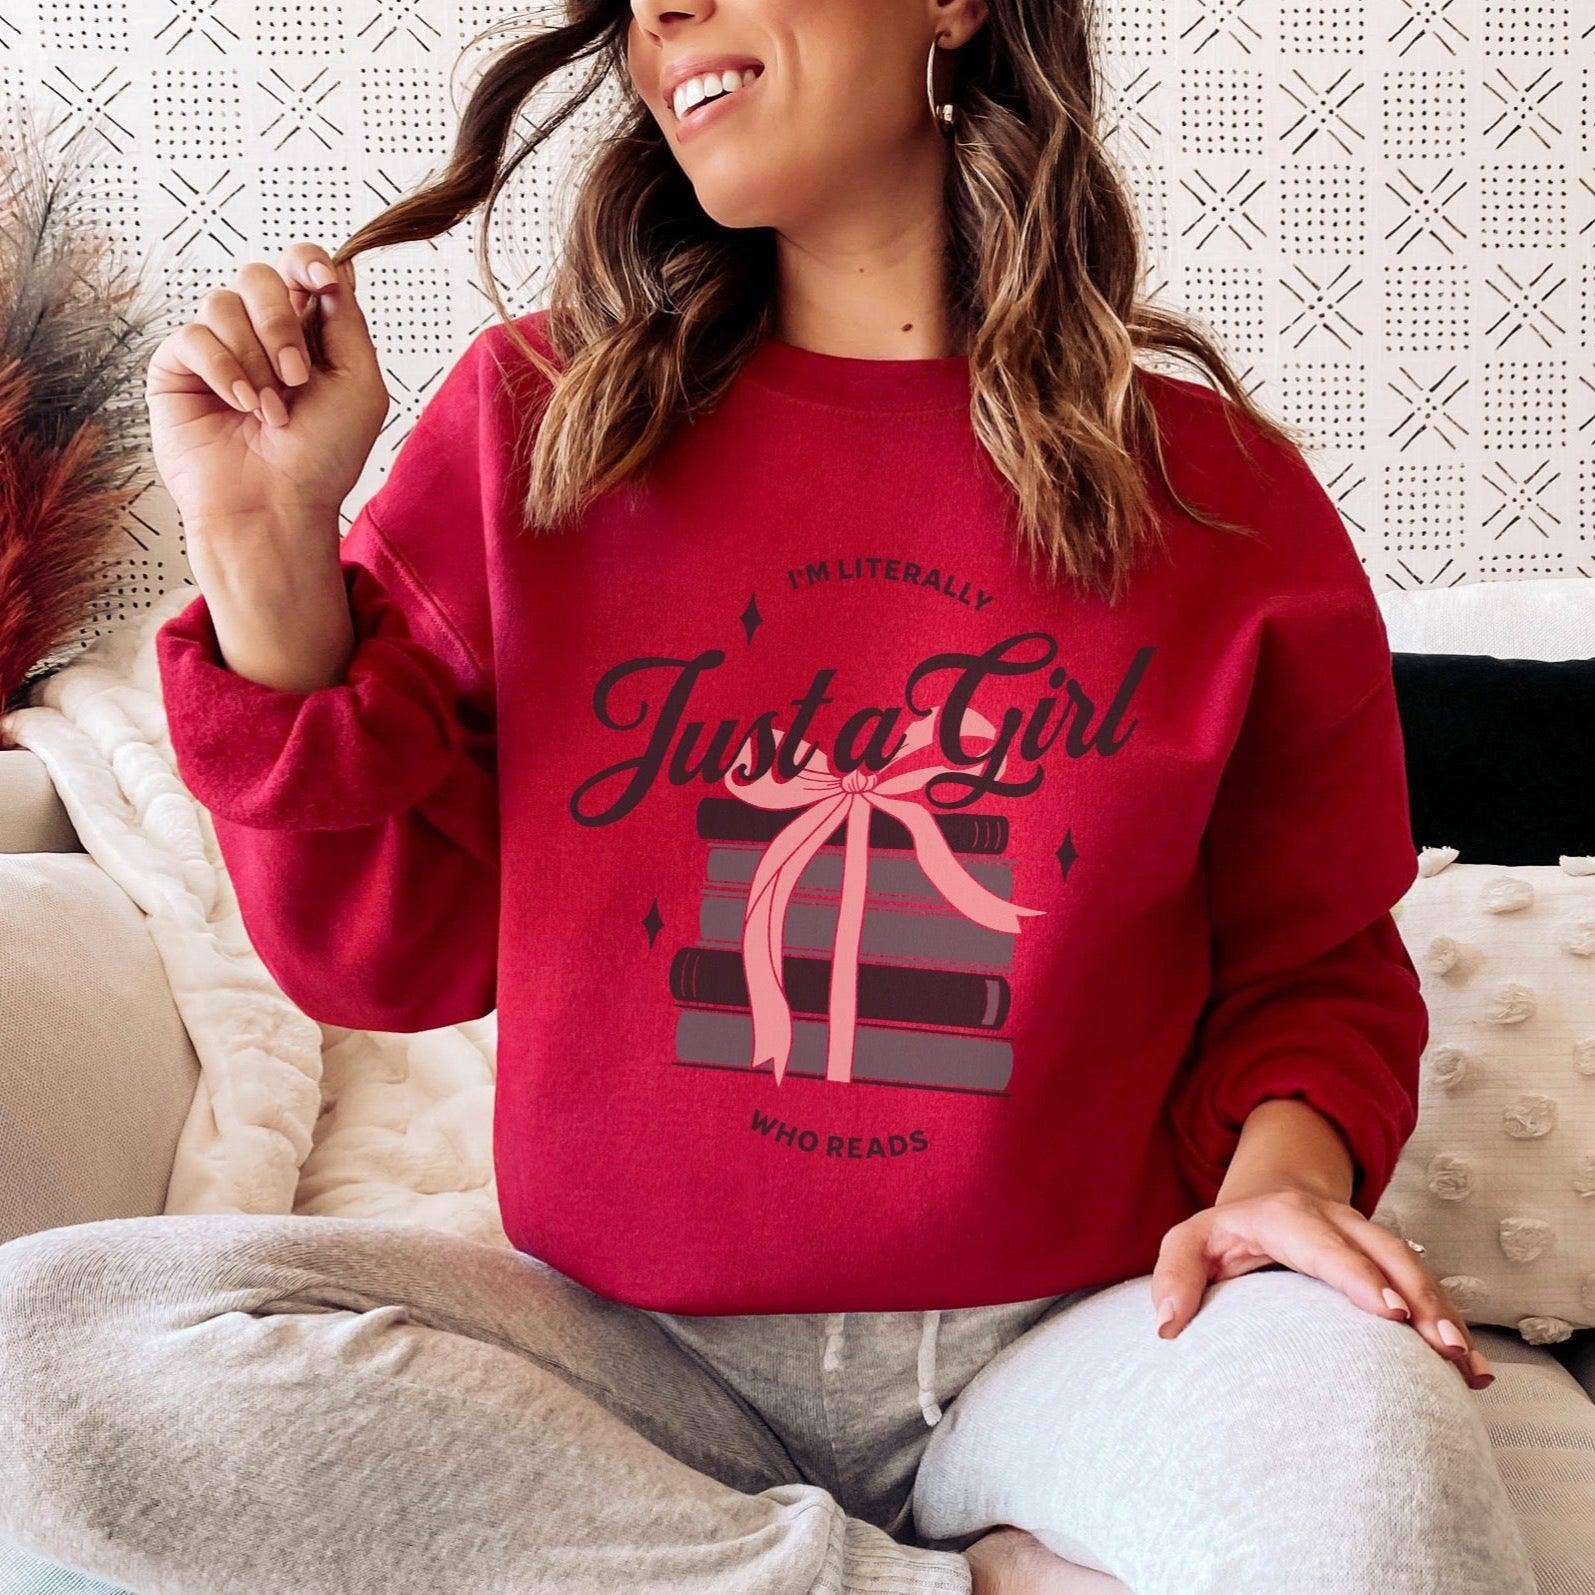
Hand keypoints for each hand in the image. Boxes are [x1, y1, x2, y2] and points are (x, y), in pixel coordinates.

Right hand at [145, 240, 387, 537]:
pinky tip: (242, 407)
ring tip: (271, 412)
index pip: (298, 269)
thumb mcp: (359, 386)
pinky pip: (193, 336)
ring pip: (224, 303)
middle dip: (281, 323)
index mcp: (306, 335)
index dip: (307, 262)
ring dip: (256, 360)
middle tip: (298, 377)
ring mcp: (217, 350)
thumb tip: (339, 266)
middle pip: (260, 276)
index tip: (322, 280)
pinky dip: (224, 371)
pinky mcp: (178, 369)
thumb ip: (347, 323)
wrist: (277, 506)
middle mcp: (258, 336)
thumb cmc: (322, 459)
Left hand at [1151, 1187, 1495, 1390]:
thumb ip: (1174, 1276)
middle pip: (1385, 1253)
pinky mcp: (1388, 1261)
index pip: (1325, 1246)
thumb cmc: (1226, 1233)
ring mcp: (1368, 1239)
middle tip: (1442, 1346)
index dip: (1358, 1276)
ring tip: (1466, 1364)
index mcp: (1287, 1219)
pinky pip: (1426, 1290)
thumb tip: (1166, 1325)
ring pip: (1414, 1269)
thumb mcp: (1189, 1242)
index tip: (1388, 1313)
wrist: (1272, 1196)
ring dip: (1444, 1314)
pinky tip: (1472, 1370)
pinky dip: (1451, 1324)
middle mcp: (1336, 1223)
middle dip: (1418, 1298)